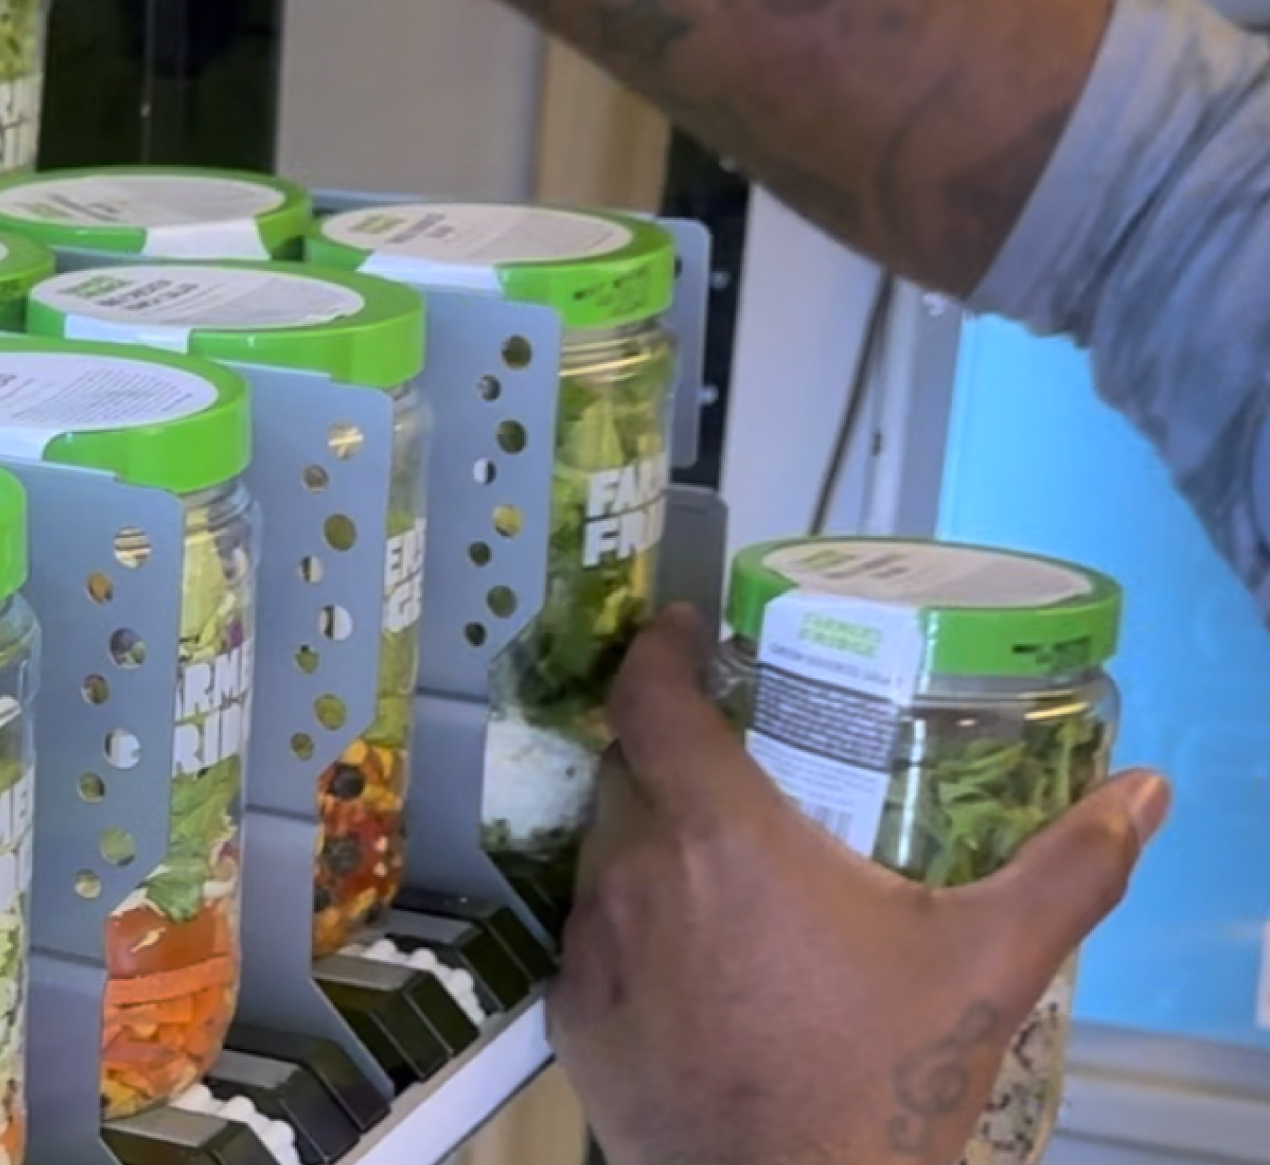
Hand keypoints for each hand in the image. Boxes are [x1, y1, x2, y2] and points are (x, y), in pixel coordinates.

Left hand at [551, 608, 1170, 1164]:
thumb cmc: (882, 1079)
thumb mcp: (987, 965)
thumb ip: (1066, 869)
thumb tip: (1140, 795)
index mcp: (717, 836)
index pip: (647, 702)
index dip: (657, 652)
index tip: (683, 631)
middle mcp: (631, 873)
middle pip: (628, 775)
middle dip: (672, 757)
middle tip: (737, 765)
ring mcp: (590, 946)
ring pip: (604, 853)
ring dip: (651, 843)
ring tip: (725, 868)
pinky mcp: (571, 1013)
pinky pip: (590, 937)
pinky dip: (632, 929)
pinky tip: (694, 958)